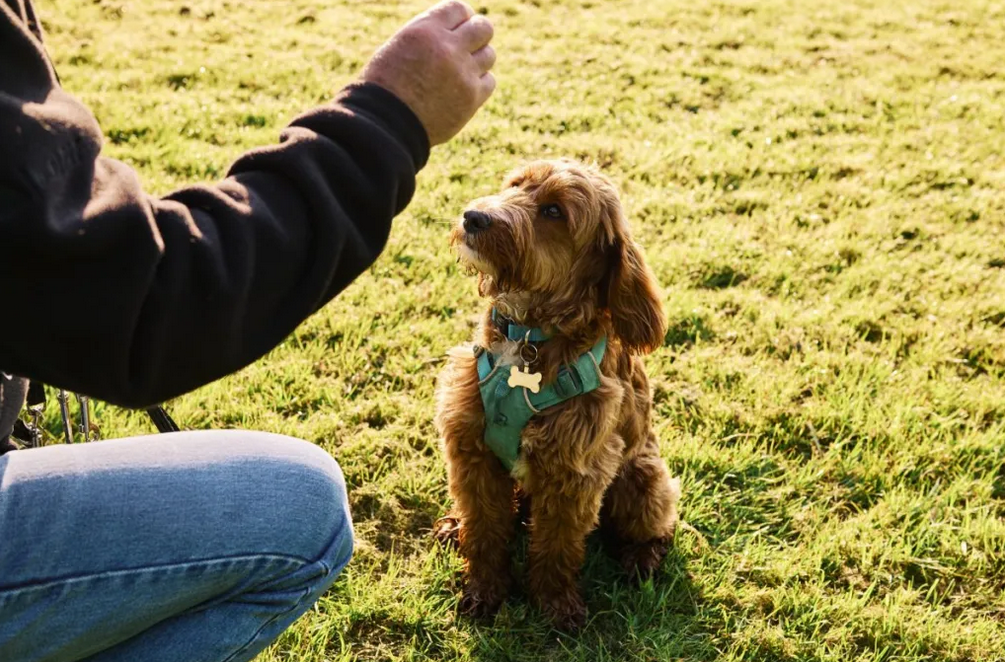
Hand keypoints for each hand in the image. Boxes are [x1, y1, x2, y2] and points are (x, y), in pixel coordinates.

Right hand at [360, 1, 495, 145]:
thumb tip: (456, 32)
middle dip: (478, 34)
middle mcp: (447, 47)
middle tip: (469, 45)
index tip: (461, 27)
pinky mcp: (471, 98)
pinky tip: (463, 88)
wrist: (386, 125)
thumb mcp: (399, 47)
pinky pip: (489, 81)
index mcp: (425, 30)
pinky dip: (480, 83)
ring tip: (461, 70)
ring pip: (489, 55)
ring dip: (478, 59)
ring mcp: (462, 73)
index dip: (463, 17)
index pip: (459, 9)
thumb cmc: (385, 87)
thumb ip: (429, 36)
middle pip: (483, 28)